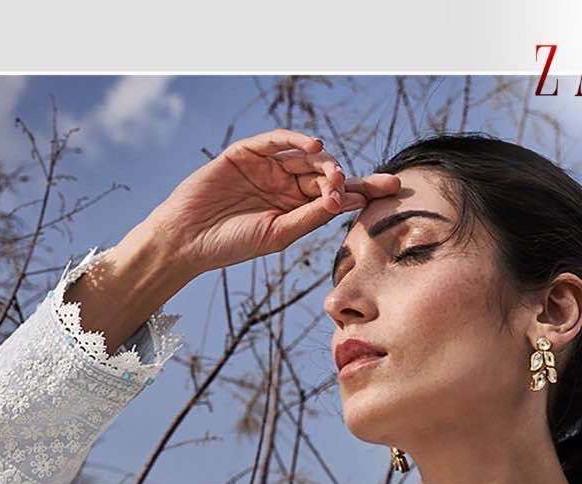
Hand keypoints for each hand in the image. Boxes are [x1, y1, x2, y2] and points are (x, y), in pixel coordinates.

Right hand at [143, 129, 401, 276]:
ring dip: (324, 162)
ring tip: (333, 174)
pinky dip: (296, 140)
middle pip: (327, 173)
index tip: (393, 188)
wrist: (189, 239)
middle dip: (344, 177)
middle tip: (349, 187)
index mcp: (297, 209)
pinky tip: (315, 147)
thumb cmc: (232, 244)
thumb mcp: (278, 235)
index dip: (365, 190)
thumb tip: (346, 201)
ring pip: (305, 157)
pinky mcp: (247, 153)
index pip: (338, 196)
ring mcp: (267, 168)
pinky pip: (277, 140)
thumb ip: (310, 216)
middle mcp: (286, 185)